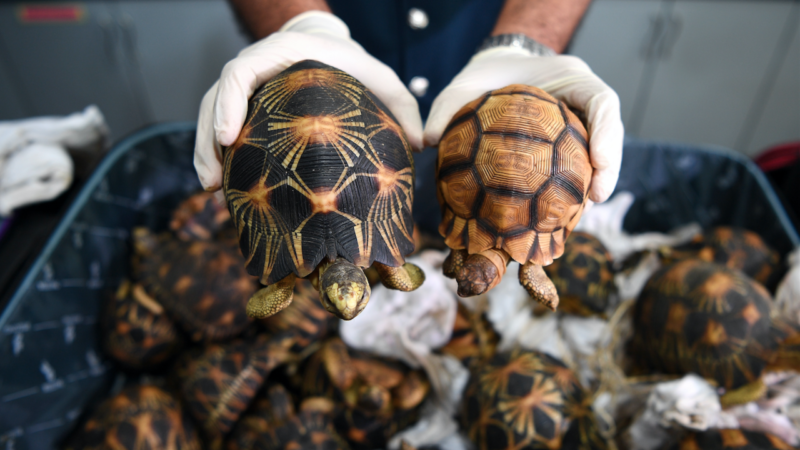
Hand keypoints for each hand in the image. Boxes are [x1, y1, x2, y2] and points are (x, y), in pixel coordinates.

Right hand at [194, 11, 422, 191]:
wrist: (329, 46)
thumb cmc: (354, 63)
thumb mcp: (382, 77)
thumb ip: (402, 105)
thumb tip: (420, 143)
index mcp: (282, 54)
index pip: (241, 72)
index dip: (229, 102)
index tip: (228, 137)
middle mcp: (255, 67)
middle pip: (215, 97)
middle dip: (207, 138)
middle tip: (213, 179)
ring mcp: (245, 86)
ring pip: (210, 113)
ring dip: (205, 149)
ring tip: (210, 187)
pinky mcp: (243, 104)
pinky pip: (218, 124)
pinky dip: (215, 150)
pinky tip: (219, 184)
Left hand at [424, 47, 623, 202]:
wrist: (491, 74)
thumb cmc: (481, 77)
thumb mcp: (463, 86)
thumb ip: (449, 109)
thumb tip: (427, 139)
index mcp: (569, 77)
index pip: (601, 100)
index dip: (606, 133)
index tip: (598, 163)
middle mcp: (581, 99)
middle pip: (608, 130)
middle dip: (608, 165)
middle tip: (596, 198)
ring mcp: (580, 120)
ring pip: (600, 151)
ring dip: (596, 182)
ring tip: (582, 213)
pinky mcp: (570, 141)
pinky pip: (577, 165)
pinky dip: (571, 189)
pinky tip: (556, 216)